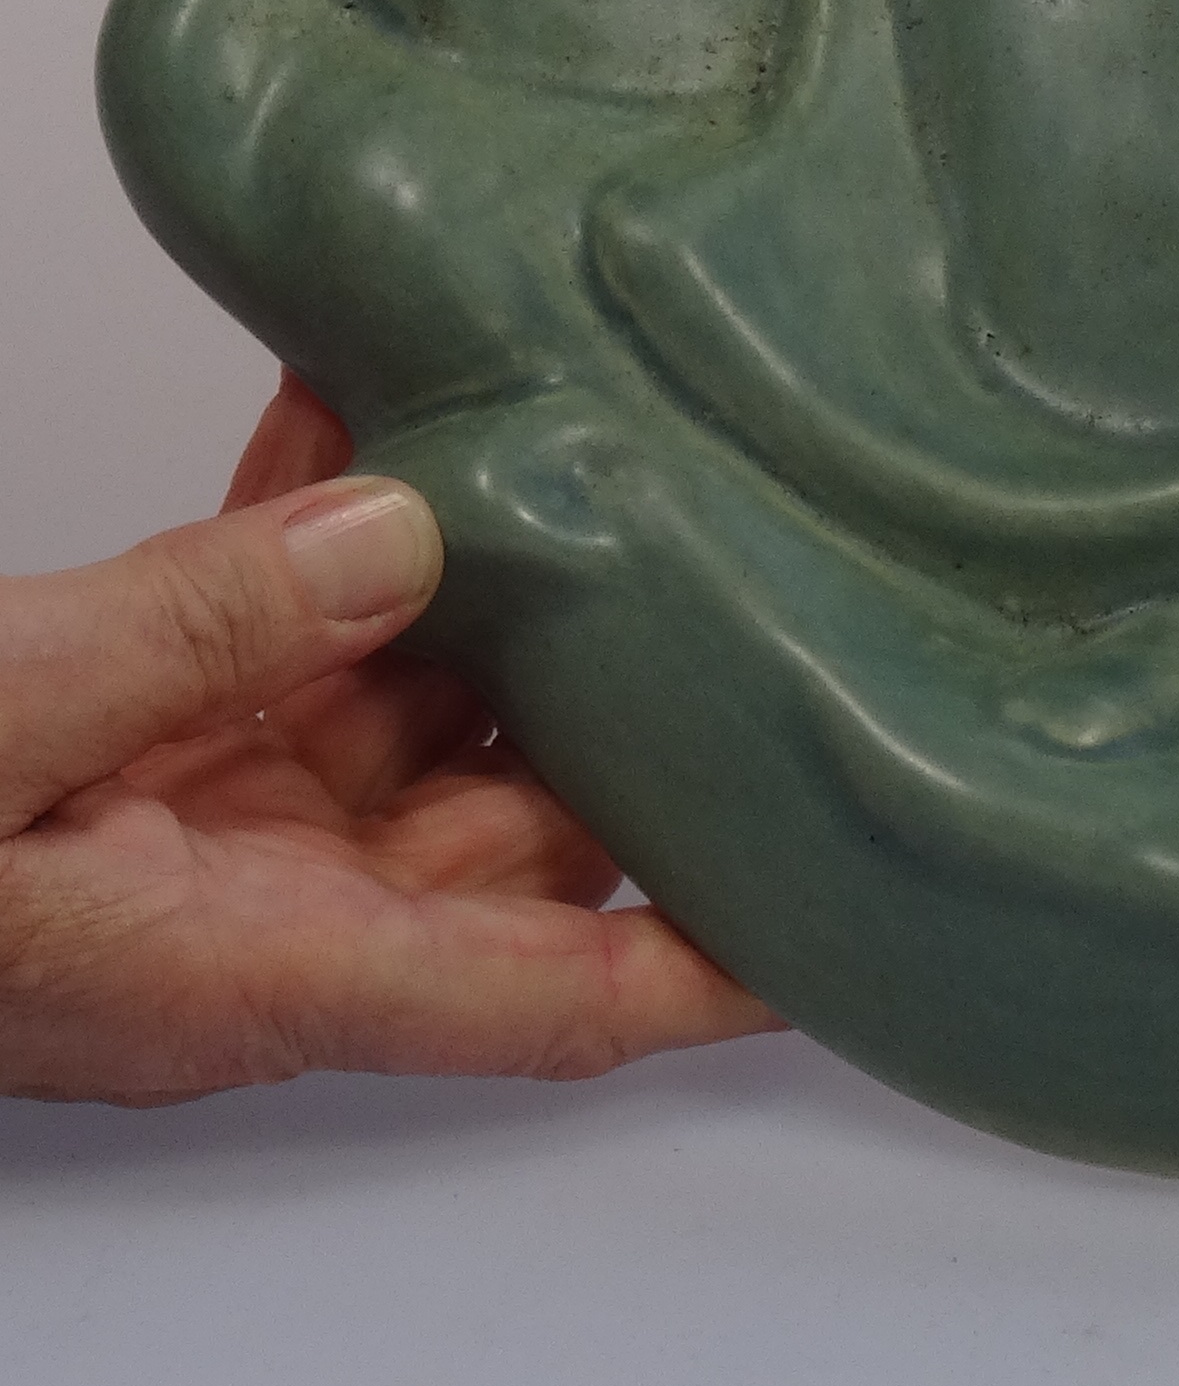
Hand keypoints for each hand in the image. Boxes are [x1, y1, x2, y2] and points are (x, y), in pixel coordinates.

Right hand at [0, 374, 780, 1102]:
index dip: (704, 965)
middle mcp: (253, 910)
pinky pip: (263, 631)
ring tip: (559, 419)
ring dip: (461, 563)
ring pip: (402, 698)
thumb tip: (398, 535)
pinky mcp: (129, 739)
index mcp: (252, 964)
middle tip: (725, 533)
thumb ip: (185, 639)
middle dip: (616, 687)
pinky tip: (351, 390)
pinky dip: (304, 518)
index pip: (539, 995)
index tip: (841, 912)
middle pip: (507, 817)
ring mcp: (194, 823)